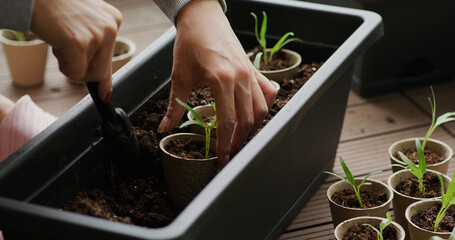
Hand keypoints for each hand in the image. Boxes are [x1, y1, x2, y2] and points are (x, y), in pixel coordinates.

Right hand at [30, 0, 121, 101]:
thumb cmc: (55, 7)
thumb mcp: (83, 25)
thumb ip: (96, 49)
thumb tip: (104, 89)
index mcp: (113, 21)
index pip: (110, 59)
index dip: (105, 80)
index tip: (105, 95)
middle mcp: (110, 27)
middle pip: (101, 72)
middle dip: (82, 71)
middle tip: (66, 52)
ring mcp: (96, 35)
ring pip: (88, 75)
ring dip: (70, 65)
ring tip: (60, 41)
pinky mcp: (79, 43)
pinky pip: (75, 74)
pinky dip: (64, 68)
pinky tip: (56, 46)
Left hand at [157, 0, 277, 165]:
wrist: (203, 17)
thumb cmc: (190, 43)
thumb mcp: (180, 75)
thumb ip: (176, 105)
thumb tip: (164, 128)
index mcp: (221, 79)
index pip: (228, 120)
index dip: (225, 143)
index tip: (221, 158)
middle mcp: (241, 77)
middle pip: (248, 119)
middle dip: (239, 142)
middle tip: (230, 155)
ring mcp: (251, 73)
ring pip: (261, 109)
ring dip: (252, 128)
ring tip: (240, 140)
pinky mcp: (254, 69)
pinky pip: (268, 93)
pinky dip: (264, 108)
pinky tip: (254, 116)